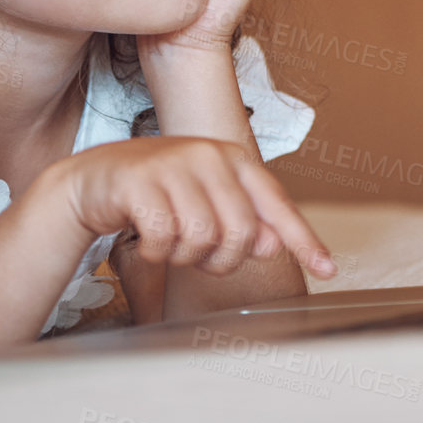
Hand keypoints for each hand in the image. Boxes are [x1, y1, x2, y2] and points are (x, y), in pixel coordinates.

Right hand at [43, 136, 334, 278]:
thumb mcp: (205, 202)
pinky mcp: (140, 180)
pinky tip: (147, 241)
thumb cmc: (157, 192)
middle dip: (221, 258)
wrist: (94, 179)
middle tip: (198, 254)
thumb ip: (242, 220)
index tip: (328, 268)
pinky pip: (165, 240)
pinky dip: (157, 253)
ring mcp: (173, 164)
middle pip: (241, 232)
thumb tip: (270, 244)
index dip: (304, 240)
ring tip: (171, 241)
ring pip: (203, 238)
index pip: (277, 203)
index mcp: (234, 157)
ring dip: (185, 256)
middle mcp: (208, 154)